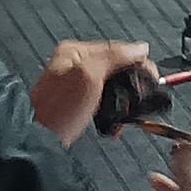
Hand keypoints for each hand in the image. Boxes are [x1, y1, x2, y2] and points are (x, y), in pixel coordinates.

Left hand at [31, 39, 150, 145]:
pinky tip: (117, 121)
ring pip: (113, 85)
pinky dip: (115, 111)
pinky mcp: (79, 104)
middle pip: (116, 66)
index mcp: (75, 52)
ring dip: (125, 99)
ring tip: (130, 112)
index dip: (137, 62)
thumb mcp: (90, 75)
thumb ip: (115, 57)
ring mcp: (76, 84)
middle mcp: (75, 65)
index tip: (151, 77)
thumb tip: (139, 47)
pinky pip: (105, 101)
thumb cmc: (58, 110)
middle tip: (142, 97)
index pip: (117, 48)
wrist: (40, 142)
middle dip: (132, 83)